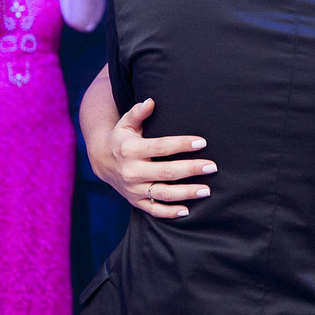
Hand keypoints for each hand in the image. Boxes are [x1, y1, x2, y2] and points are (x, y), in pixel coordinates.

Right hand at [88, 97, 215, 218]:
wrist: (101, 161)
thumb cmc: (121, 138)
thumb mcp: (126, 123)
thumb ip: (138, 112)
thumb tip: (151, 101)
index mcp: (130, 150)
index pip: (161, 147)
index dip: (182, 144)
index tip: (202, 142)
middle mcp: (132, 171)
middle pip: (167, 172)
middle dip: (191, 169)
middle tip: (212, 166)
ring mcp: (133, 189)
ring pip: (163, 194)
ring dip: (187, 193)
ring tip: (207, 190)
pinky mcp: (135, 201)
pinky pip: (154, 210)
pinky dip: (171, 212)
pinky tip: (188, 210)